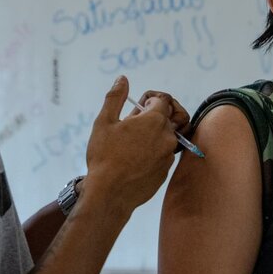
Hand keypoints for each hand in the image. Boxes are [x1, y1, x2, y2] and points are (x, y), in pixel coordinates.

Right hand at [83, 76, 177, 215]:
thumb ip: (116, 97)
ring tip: (131, 143)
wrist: (110, 194)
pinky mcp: (165, 171)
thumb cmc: (104, 156)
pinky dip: (153, 152)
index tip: (137, 109)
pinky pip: (163, 155)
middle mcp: (167, 137)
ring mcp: (168, 156)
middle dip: (152, 117)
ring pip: (166, 137)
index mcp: (155, 121)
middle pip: (168, 117)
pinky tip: (134, 159)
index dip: (149, 100)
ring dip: (153, 135)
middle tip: (133, 125)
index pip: (163, 100)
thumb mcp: (104, 122)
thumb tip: (122, 79)